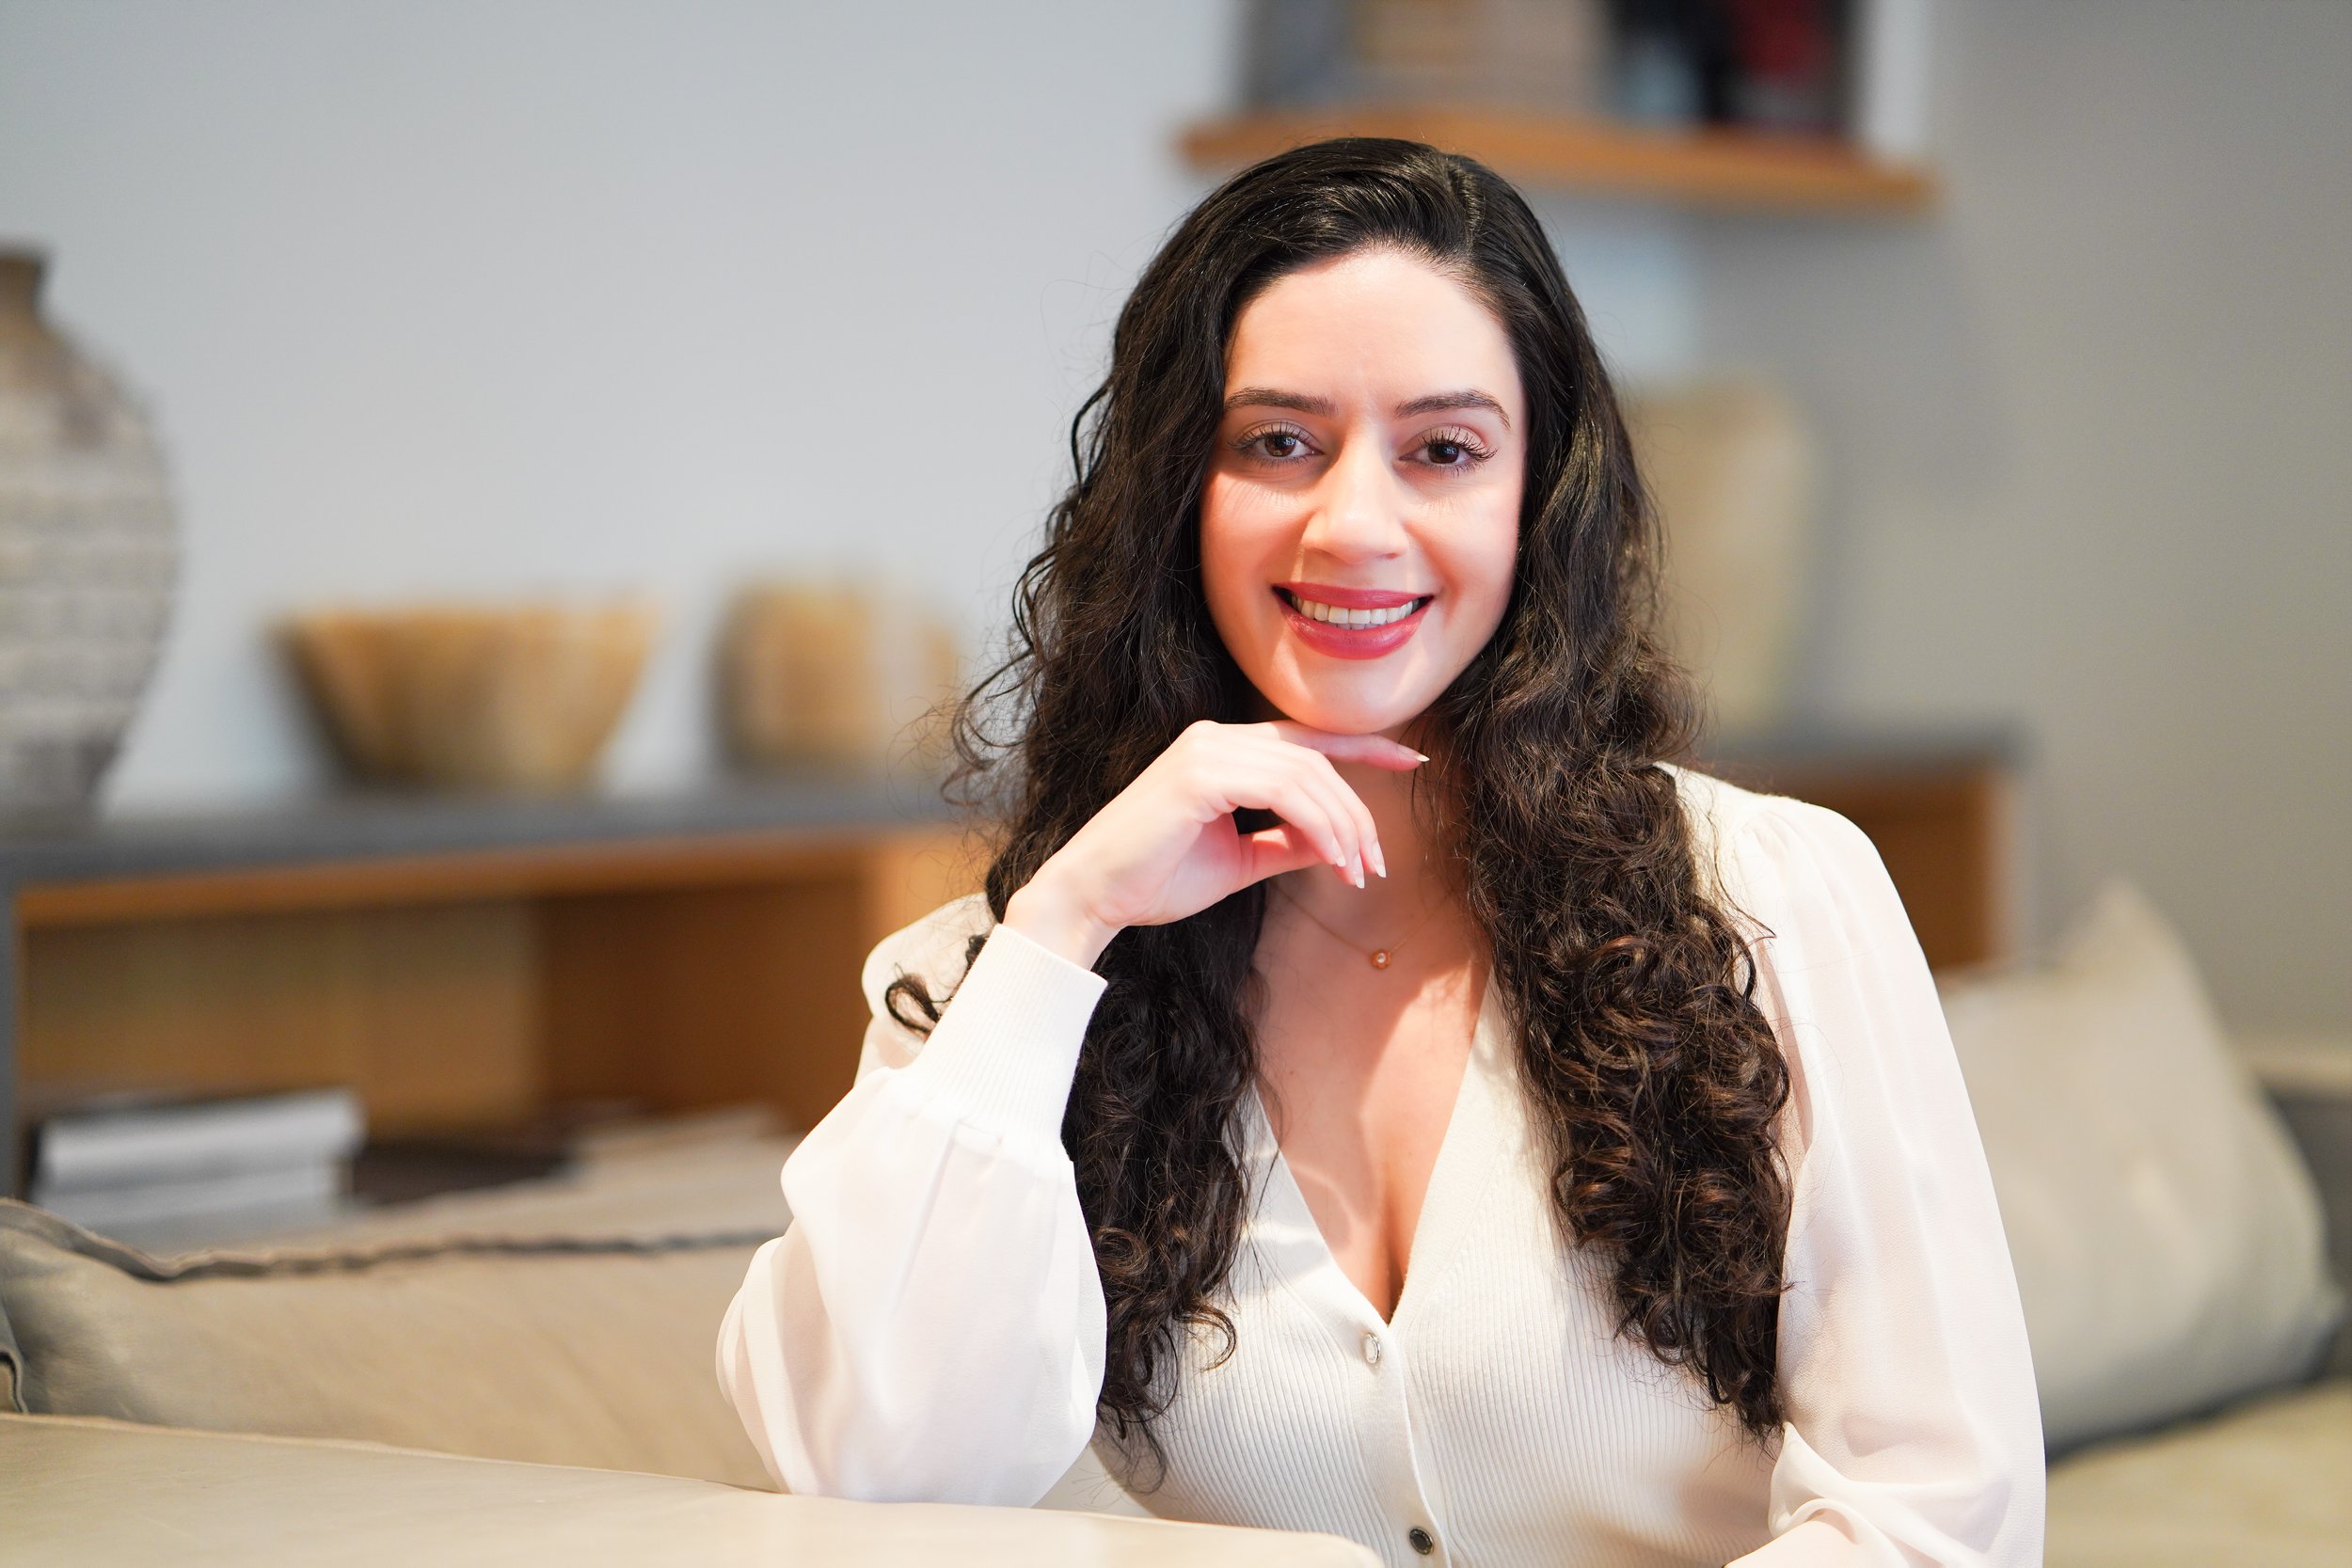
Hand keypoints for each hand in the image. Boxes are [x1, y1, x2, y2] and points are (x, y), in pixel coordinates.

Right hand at [1003, 719, 1425, 967]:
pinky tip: (1334, 859)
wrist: (1093, 895)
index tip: (1412, 761)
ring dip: (1344, 825)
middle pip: (1315, 760)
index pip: (1306, 740)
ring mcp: (1206, 750)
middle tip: (1377, 863)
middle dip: (1358, 811)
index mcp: (1221, 750)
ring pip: (1307, 775)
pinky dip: (1319, 825)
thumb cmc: (1155, 879)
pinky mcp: (1200, 773)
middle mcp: (1215, 738)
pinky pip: (1284, 790)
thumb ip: (1288, 844)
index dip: (1364, 746)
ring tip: (1359, 871)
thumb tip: (1341, 845)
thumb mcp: (1240, 861)